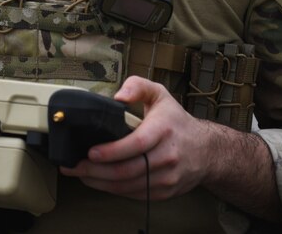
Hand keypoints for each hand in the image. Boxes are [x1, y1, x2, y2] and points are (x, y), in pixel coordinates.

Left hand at [59, 76, 216, 200]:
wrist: (207, 151)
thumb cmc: (176, 121)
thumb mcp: (160, 95)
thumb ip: (138, 86)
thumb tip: (118, 96)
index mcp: (163, 130)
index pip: (136, 144)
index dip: (112, 151)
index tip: (91, 152)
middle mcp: (168, 155)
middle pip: (127, 170)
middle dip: (96, 170)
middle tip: (74, 166)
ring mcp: (167, 177)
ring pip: (129, 186)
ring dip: (100, 183)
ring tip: (81, 174)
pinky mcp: (165, 192)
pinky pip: (135, 194)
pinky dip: (114, 190)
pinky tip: (99, 182)